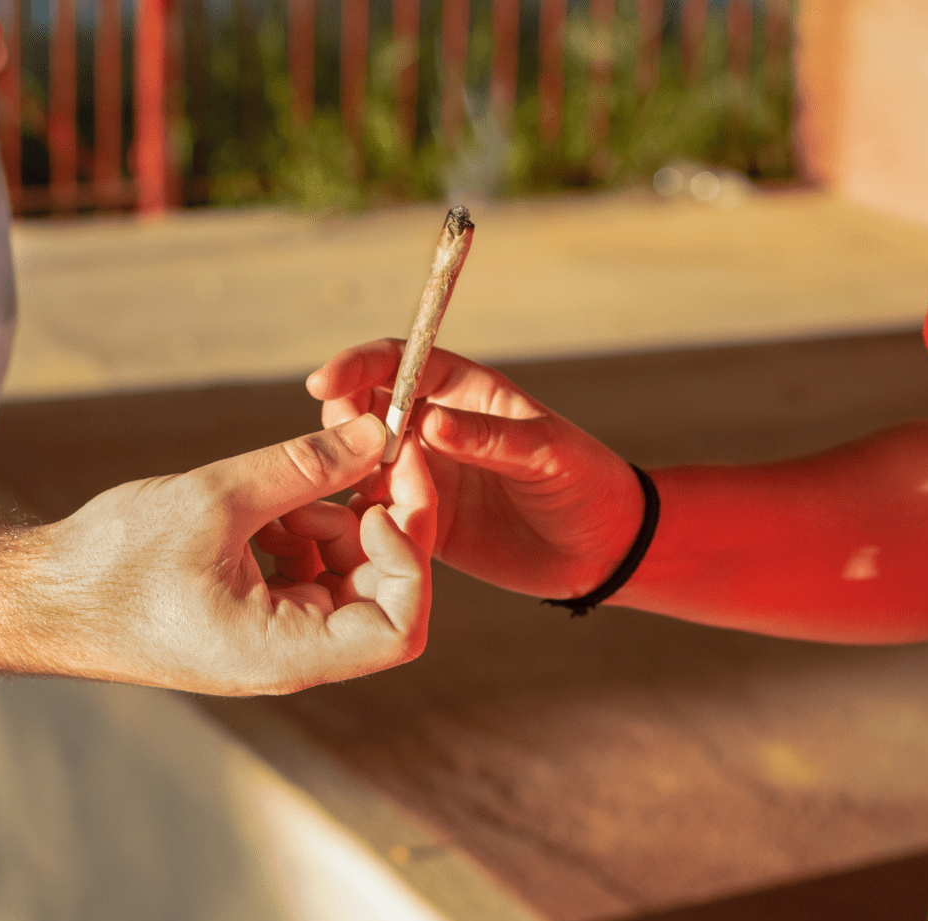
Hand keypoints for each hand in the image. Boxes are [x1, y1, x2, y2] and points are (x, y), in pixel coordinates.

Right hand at [8, 413, 435, 695]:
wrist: (41, 599)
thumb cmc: (113, 563)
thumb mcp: (217, 499)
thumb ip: (305, 466)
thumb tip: (378, 434)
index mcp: (287, 653)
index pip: (400, 627)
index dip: (409, 558)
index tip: (383, 496)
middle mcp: (290, 659)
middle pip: (381, 596)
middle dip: (375, 525)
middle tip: (362, 457)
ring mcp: (274, 641)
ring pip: (345, 579)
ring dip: (331, 523)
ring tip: (282, 490)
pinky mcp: (254, 619)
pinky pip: (307, 576)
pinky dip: (298, 533)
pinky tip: (260, 508)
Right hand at [307, 339, 640, 600]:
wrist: (603, 550)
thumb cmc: (586, 484)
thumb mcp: (547, 453)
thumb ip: (489, 438)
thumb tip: (428, 423)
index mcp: (465, 393)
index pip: (401, 364)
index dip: (360, 367)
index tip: (325, 383)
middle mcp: (437, 429)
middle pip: (367, 409)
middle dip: (343, 421)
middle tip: (335, 446)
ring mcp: (425, 476)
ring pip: (364, 463)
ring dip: (347, 472)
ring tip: (347, 491)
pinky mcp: (421, 521)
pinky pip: (378, 514)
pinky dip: (359, 518)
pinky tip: (353, 531)